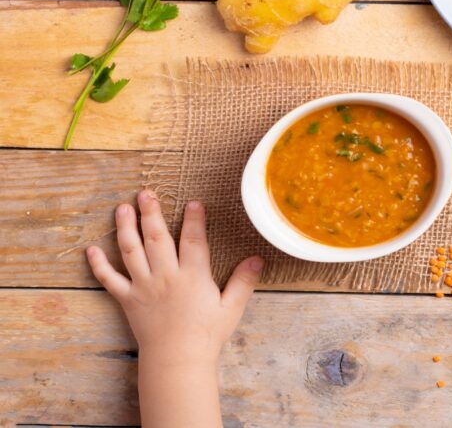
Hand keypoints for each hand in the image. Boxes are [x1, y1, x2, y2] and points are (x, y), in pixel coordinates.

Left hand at [86, 189, 263, 365]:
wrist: (177, 361)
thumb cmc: (206, 336)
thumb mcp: (232, 308)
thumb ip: (243, 281)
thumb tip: (258, 258)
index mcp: (192, 276)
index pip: (193, 239)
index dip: (194, 219)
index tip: (193, 202)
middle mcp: (165, 275)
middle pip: (156, 236)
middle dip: (150, 212)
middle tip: (146, 193)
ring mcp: (143, 286)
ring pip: (131, 250)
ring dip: (125, 227)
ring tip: (122, 208)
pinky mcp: (127, 300)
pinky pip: (109, 279)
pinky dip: (98, 264)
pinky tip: (91, 249)